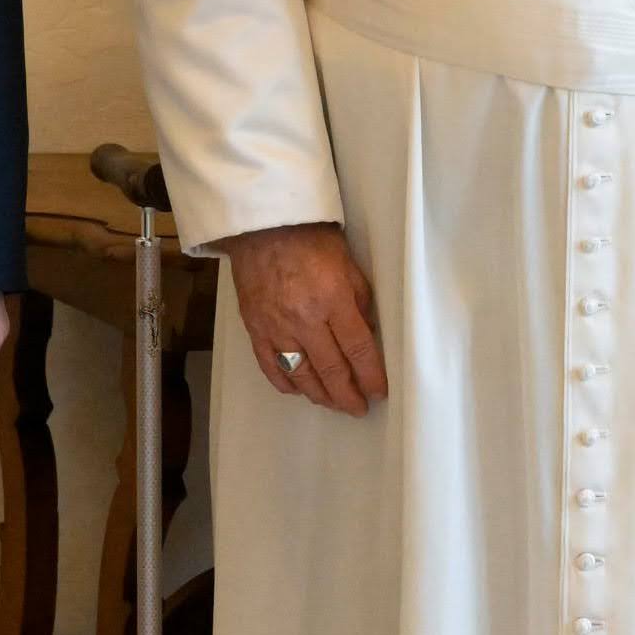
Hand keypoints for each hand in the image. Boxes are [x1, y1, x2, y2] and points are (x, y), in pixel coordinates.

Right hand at [220, 220, 386, 416]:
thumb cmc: (311, 240)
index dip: (370, 375)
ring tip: (333, 403)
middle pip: (331, 369)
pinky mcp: (255, 328)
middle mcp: (304, 319)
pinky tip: (299, 391)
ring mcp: (276, 327)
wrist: (263, 226)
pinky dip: (286, 383)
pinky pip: (270, 366)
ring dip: (320, 395)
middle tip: (358, 408)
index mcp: (333, 300)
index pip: (358, 349)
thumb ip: (360, 302)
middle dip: (347, 395)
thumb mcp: (349, 265)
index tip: (378, 391)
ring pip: (301, 374)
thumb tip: (367, 335)